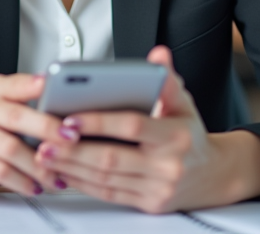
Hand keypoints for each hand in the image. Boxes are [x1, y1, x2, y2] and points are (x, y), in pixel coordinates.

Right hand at [0, 72, 72, 196]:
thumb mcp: (3, 114)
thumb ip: (30, 109)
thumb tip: (71, 114)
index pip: (16, 84)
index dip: (36, 86)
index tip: (56, 87)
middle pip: (17, 116)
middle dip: (48, 129)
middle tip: (71, 139)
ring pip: (10, 148)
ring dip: (39, 166)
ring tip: (57, 176)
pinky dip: (22, 181)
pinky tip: (34, 186)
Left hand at [33, 46, 259, 212]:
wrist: (214, 176)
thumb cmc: (191, 134)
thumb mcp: (184, 103)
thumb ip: (167, 80)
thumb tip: (158, 55)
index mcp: (175, 137)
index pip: (131, 127)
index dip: (98, 122)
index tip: (68, 117)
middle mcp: (167, 166)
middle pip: (111, 159)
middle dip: (74, 150)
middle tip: (46, 138)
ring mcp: (157, 189)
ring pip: (105, 180)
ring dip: (71, 167)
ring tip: (45, 153)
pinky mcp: (148, 205)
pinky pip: (108, 195)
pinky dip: (81, 183)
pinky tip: (63, 171)